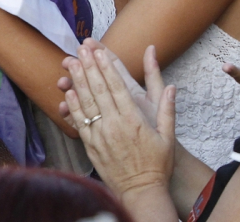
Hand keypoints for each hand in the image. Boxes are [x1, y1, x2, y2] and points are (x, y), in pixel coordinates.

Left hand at [63, 41, 176, 200]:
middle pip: (98, 89)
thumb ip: (168, 109)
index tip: (99, 51)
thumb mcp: (168, 136)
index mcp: (134, 120)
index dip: (106, 67)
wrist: (141, 191)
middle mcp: (115, 124)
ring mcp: (100, 134)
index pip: (117, 87)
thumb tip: (172, 87)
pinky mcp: (91, 145)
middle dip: (89, 66)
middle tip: (81, 49)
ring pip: (86, 102)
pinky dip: (73, 105)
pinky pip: (79, 121)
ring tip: (70, 62)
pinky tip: (68, 91)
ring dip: (77, 80)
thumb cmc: (157, 164)